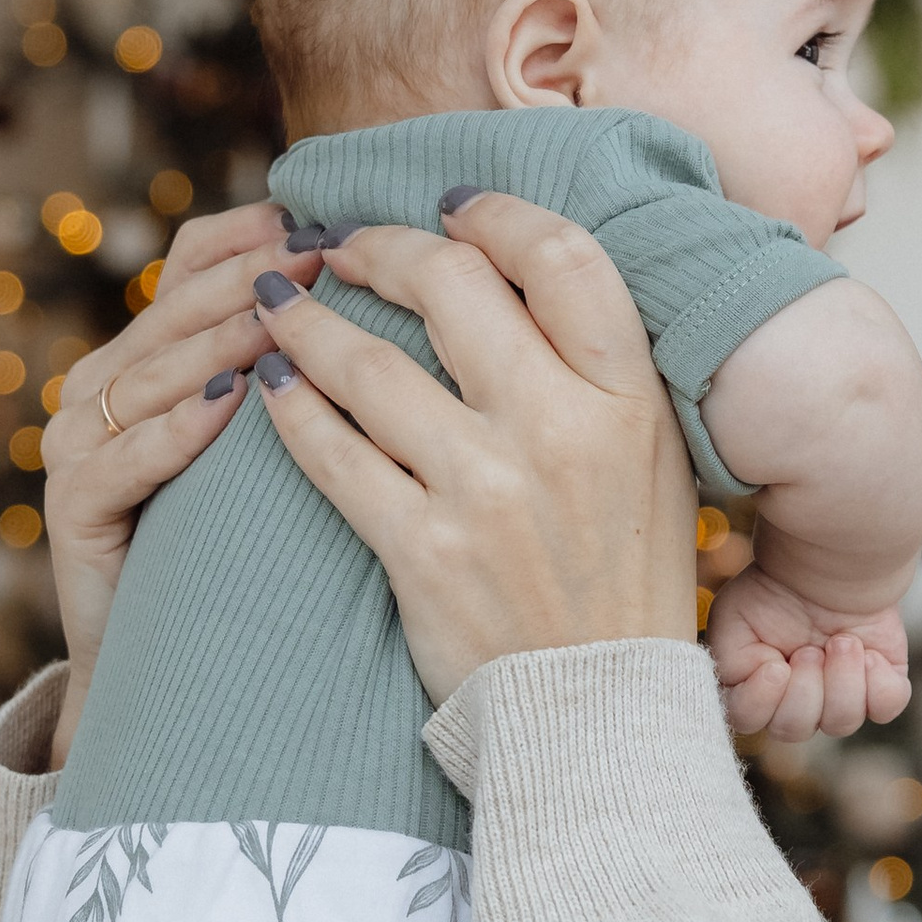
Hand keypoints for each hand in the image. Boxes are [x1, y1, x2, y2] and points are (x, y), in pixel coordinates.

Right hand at [42, 203, 322, 763]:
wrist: (177, 673)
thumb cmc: (244, 549)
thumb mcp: (274, 445)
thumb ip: (297, 369)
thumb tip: (383, 288)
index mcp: (145, 357)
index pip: (190, 265)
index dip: (249, 237)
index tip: (316, 216)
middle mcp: (100, 389)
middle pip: (173, 310)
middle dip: (247, 279)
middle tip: (315, 253)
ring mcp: (76, 448)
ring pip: (150, 375)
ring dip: (217, 342)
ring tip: (282, 318)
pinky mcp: (72, 510)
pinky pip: (125, 458)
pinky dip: (175, 430)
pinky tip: (227, 403)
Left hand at [247, 195, 700, 704]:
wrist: (598, 713)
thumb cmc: (622, 578)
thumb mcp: (652, 464)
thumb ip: (598, 372)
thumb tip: (516, 274)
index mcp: (629, 401)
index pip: (562, 258)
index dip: (494, 213)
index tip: (448, 209)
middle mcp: (562, 432)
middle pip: (452, 285)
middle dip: (380, 249)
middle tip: (341, 248)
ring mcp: (487, 490)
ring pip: (370, 364)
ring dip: (308, 319)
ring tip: (277, 303)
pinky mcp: (421, 549)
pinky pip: (332, 453)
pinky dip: (289, 407)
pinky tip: (268, 384)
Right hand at [706, 569, 911, 740]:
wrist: (828, 558)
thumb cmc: (775, 588)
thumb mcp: (732, 618)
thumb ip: (726, 664)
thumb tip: (755, 695)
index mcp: (754, 691)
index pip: (747, 721)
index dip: (761, 702)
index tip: (775, 665)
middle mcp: (796, 703)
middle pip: (793, 729)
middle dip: (804, 688)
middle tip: (809, 649)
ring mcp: (839, 699)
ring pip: (841, 723)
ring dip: (841, 679)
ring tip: (842, 642)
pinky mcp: (880, 687)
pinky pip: (885, 706)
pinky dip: (877, 681)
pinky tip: (867, 652)